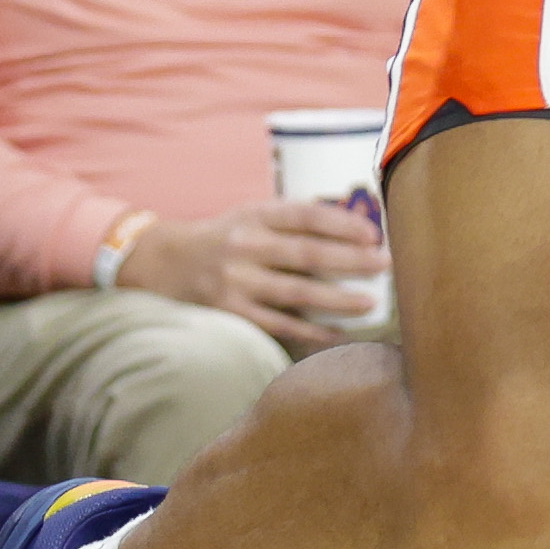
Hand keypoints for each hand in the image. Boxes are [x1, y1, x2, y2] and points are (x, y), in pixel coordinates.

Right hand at [122, 201, 386, 342]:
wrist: (164, 263)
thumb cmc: (225, 237)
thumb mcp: (251, 215)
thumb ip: (293, 222)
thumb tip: (356, 230)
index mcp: (255, 215)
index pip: (306, 215)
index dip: (342, 223)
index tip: (374, 233)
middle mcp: (245, 245)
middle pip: (307, 253)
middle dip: (351, 260)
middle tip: (385, 264)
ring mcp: (236, 280)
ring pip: (296, 291)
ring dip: (337, 298)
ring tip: (369, 302)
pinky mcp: (230, 312)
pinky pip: (278, 323)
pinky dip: (310, 330)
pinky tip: (337, 333)